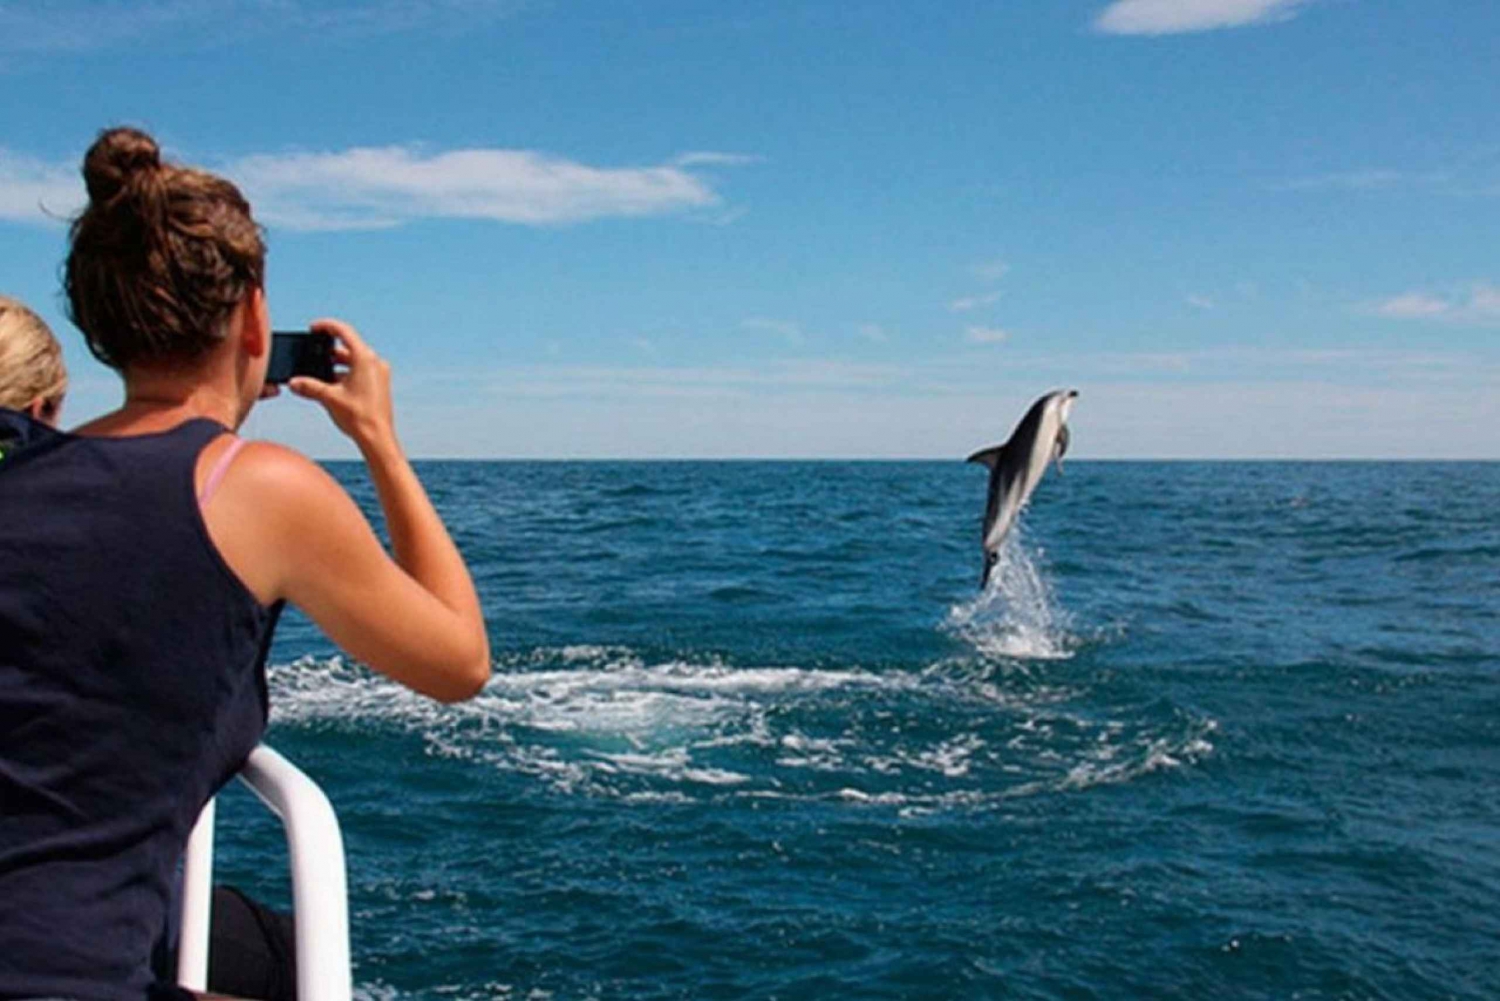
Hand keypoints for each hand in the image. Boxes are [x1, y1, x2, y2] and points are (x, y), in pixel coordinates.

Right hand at [288, 319, 397, 452]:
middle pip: (349, 347)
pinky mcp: (380, 384)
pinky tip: (332, 384)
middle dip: (328, 351)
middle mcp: (375, 362)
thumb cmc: (359, 417)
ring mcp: (380, 373)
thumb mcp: (329, 398)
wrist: (378, 438)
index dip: (326, 326)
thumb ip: (309, 387)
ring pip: (354, 360)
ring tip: (320, 372)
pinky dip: (346, 373)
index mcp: (365, 358)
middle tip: (313, 353)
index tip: (313, 328)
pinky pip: (361, 371)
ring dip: (336, 364)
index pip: (344, 331)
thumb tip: (293, 382)